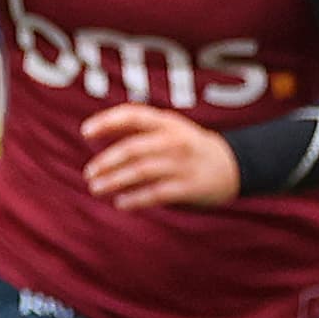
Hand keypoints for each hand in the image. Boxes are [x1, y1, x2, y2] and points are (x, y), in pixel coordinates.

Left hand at [80, 104, 237, 211]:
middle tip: (88, 174)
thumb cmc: (186, 147)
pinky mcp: (191, 186)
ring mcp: (184, 164)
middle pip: (133, 148)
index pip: (133, 114)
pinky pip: (158, 193)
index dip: (107, 121)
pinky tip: (120, 203)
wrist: (233, 165)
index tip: (85, 132)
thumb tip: (91, 135)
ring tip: (96, 188)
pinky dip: (136, 199)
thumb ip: (135, 131)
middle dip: (106, 162)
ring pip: (142, 171)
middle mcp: (175, 140)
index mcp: (167, 123)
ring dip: (114, 181)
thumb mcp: (167, 129)